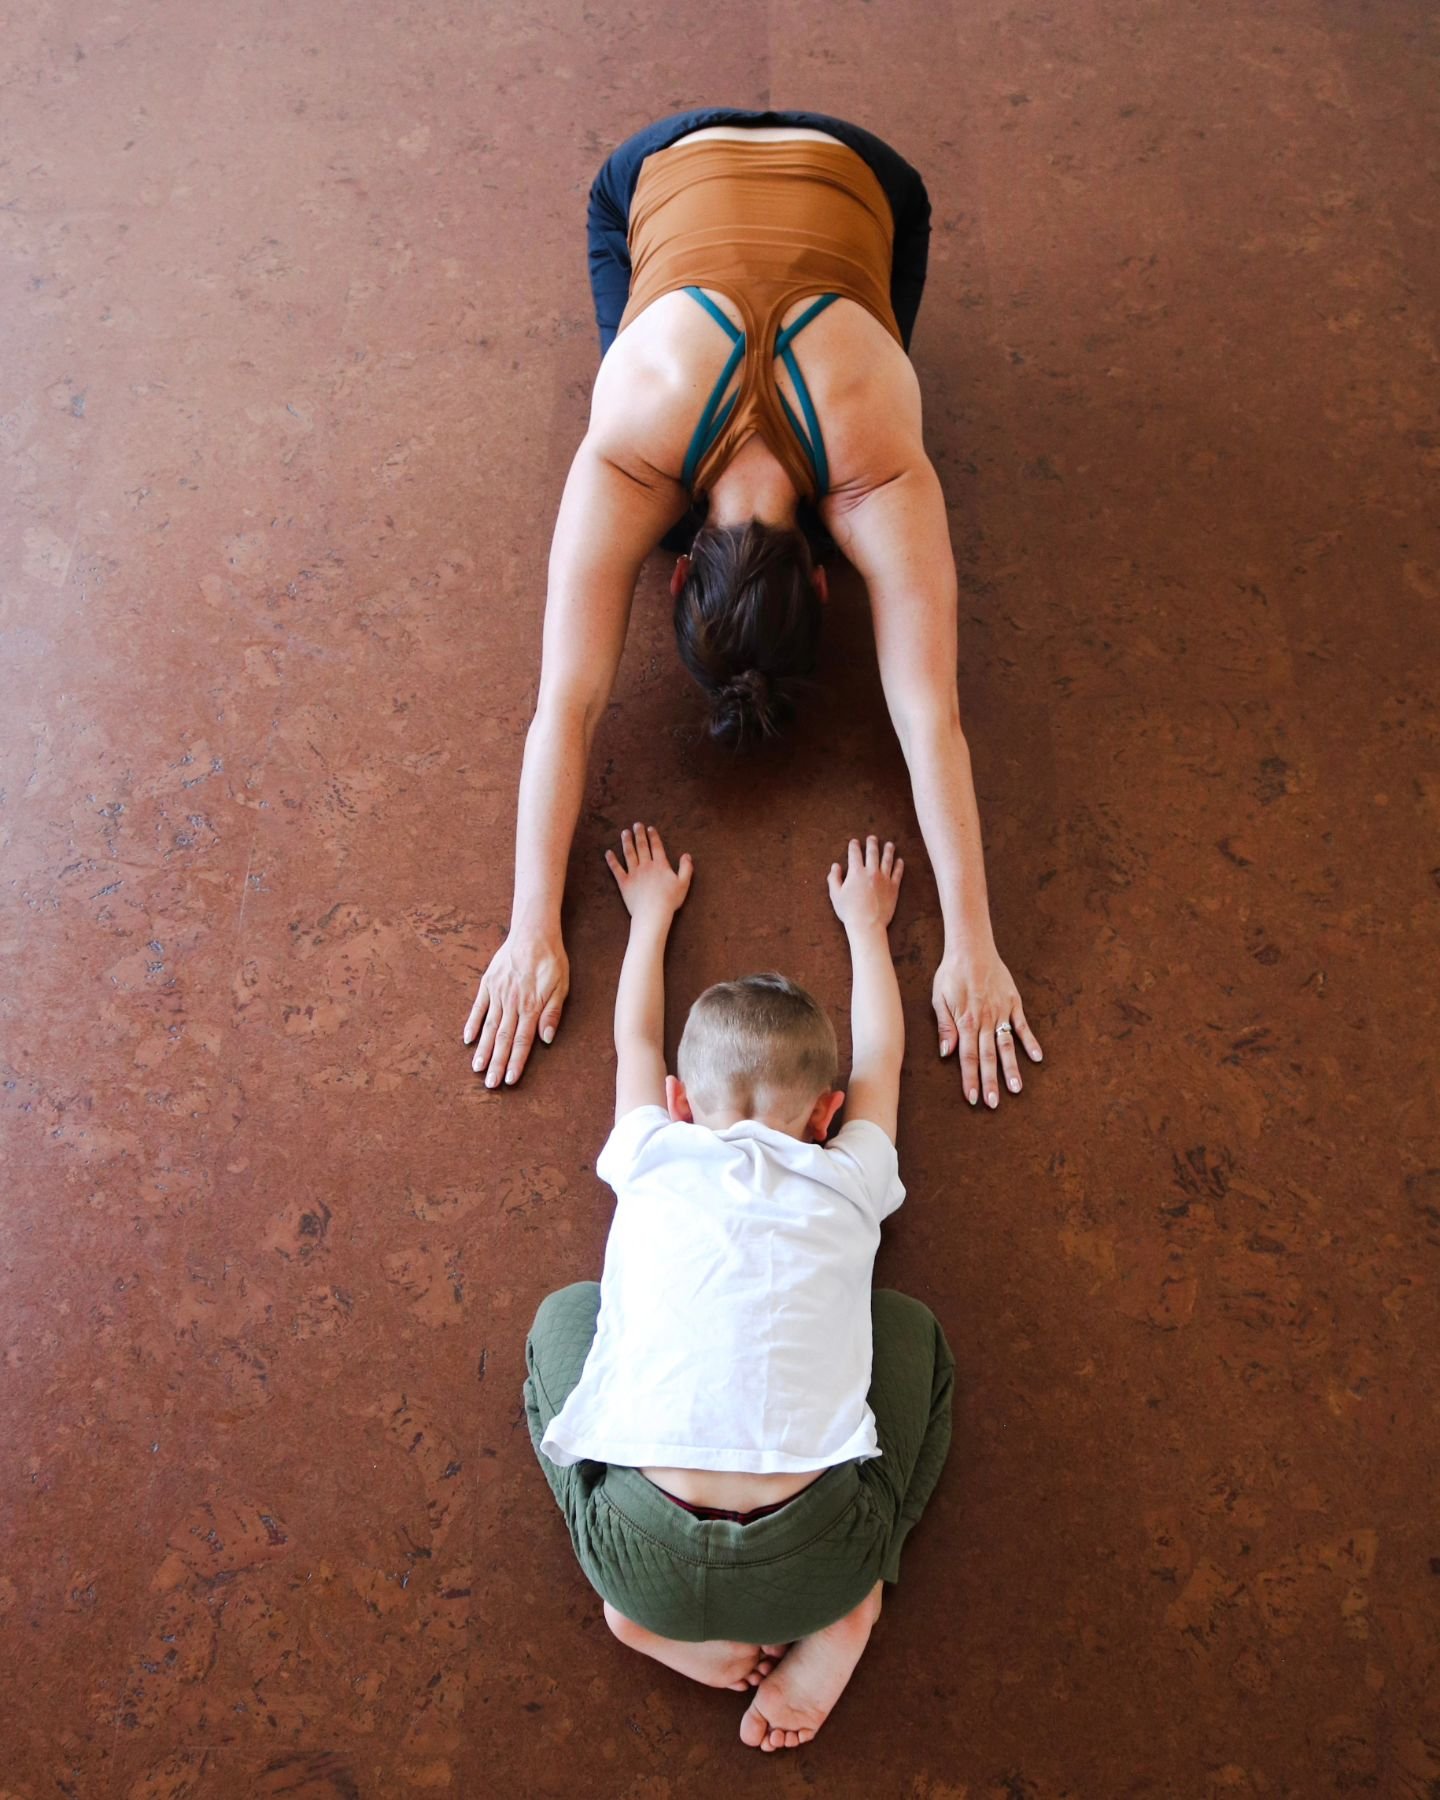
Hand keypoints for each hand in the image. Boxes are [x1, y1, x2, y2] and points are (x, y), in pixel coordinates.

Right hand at [463, 929, 567, 1086]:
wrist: (533, 931)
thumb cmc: (551, 959)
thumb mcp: (561, 985)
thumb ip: (552, 1013)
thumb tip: (546, 1039)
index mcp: (531, 1005)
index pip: (523, 1040)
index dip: (516, 1062)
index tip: (510, 1080)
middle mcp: (512, 1002)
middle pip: (504, 1039)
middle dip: (497, 1063)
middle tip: (490, 1084)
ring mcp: (497, 993)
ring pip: (489, 1027)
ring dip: (483, 1049)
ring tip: (477, 1068)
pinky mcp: (488, 983)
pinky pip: (478, 1007)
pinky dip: (472, 1024)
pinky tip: (468, 1040)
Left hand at [605, 822, 692, 923]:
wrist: (653, 913)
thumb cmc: (670, 900)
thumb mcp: (684, 884)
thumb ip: (686, 868)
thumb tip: (687, 855)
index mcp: (660, 865)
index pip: (656, 847)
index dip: (653, 836)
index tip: (650, 828)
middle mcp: (646, 866)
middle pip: (642, 846)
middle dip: (639, 834)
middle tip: (636, 825)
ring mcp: (634, 874)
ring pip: (629, 854)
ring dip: (626, 842)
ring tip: (624, 832)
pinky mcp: (624, 883)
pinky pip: (616, 869)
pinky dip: (612, 861)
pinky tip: (608, 853)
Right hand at [827, 835, 903, 931]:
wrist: (867, 924)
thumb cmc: (849, 911)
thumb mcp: (835, 895)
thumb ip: (834, 878)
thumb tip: (835, 866)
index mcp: (856, 872)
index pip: (854, 854)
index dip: (854, 846)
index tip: (854, 842)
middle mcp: (871, 872)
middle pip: (872, 853)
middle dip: (872, 843)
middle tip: (872, 838)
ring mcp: (884, 879)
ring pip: (887, 860)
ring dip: (888, 850)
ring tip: (889, 844)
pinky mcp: (893, 888)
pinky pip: (898, 873)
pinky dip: (899, 866)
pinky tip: (900, 861)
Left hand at [932, 945, 1042, 1107]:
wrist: (971, 947)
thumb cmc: (951, 973)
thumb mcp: (939, 998)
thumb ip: (945, 1027)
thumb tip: (946, 1053)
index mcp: (965, 1021)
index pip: (967, 1057)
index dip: (970, 1079)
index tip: (973, 1099)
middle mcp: (985, 1020)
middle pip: (987, 1057)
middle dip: (990, 1082)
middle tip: (993, 1104)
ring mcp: (1001, 1012)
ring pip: (1007, 1046)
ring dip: (1012, 1068)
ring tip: (1016, 1089)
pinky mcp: (1014, 1003)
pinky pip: (1023, 1026)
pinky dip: (1030, 1042)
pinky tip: (1038, 1058)